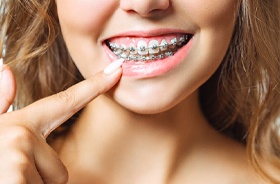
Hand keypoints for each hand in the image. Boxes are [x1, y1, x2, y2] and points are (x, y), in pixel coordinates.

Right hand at [0, 59, 122, 183]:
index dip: (94, 85)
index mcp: (19, 124)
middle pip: (59, 169)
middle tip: (13, 174)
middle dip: (41, 179)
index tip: (117, 70)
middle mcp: (21, 136)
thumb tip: (5, 68)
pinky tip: (12, 181)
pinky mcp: (16, 176)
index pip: (65, 101)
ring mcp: (19, 157)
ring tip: (11, 178)